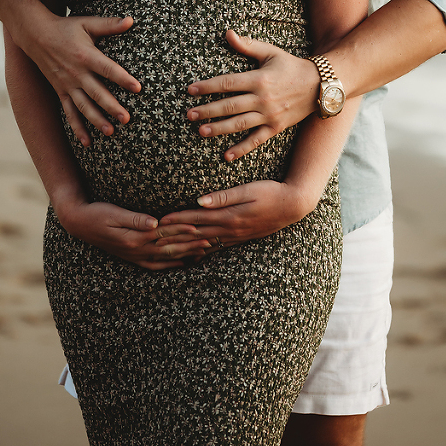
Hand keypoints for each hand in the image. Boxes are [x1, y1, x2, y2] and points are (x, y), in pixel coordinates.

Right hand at [14, 12, 140, 145]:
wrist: (35, 35)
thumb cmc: (66, 27)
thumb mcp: (88, 23)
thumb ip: (109, 25)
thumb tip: (131, 20)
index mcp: (86, 56)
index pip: (108, 69)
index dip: (122, 78)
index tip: (137, 88)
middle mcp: (76, 73)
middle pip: (97, 93)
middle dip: (112, 107)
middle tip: (127, 119)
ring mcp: (67, 85)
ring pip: (83, 106)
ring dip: (97, 120)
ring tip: (111, 132)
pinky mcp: (60, 91)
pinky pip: (69, 112)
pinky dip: (77, 127)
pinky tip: (87, 142)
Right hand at [56, 199, 211, 270]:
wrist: (79, 223)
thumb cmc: (97, 213)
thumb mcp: (114, 213)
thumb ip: (135, 219)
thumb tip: (154, 223)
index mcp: (135, 238)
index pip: (164, 234)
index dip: (182, 231)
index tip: (199, 228)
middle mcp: (137, 249)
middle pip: (169, 248)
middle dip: (190, 245)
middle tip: (211, 242)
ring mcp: (135, 255)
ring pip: (165, 258)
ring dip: (185, 255)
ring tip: (203, 253)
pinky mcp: (132, 256)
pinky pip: (154, 265)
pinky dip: (170, 265)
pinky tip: (181, 264)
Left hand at [158, 180, 311, 247]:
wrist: (292, 206)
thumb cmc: (270, 192)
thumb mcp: (248, 190)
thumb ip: (223, 197)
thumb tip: (199, 201)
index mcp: (229, 216)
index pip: (196, 219)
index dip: (176, 221)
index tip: (157, 222)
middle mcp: (229, 230)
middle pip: (196, 235)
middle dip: (174, 238)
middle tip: (153, 241)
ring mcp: (235, 237)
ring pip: (203, 245)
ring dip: (184, 247)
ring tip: (166, 251)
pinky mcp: (240, 238)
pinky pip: (215, 248)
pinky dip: (200, 252)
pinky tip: (191, 255)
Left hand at [186, 30, 319, 160]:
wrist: (320, 85)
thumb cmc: (292, 66)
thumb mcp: (271, 52)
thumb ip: (248, 46)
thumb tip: (228, 34)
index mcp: (259, 79)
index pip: (227, 83)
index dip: (208, 86)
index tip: (191, 90)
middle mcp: (262, 99)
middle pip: (229, 105)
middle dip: (207, 110)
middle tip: (189, 114)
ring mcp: (269, 115)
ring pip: (239, 124)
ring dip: (219, 128)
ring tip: (201, 131)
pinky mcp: (276, 128)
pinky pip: (256, 140)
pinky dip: (241, 149)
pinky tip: (227, 155)